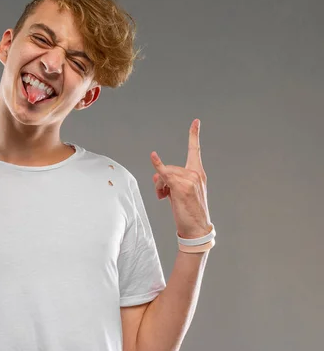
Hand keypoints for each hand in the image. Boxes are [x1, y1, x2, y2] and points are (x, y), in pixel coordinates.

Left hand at [151, 119, 211, 238]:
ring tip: (165, 198)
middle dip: (161, 181)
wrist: (196, 229)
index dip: (194, 135)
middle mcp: (195, 174)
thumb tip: (155, 176)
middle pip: (169, 168)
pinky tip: (153, 156)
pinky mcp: (182, 186)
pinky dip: (157, 165)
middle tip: (163, 196)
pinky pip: (164, 173)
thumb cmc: (188, 211)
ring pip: (164, 174)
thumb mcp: (179, 193)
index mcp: (198, 174)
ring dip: (159, 186)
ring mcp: (190, 179)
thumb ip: (169, 181)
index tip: (195, 122)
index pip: (195, 150)